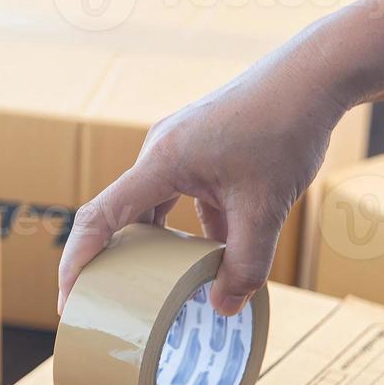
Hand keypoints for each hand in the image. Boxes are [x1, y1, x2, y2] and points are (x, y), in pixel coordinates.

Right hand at [58, 53, 345, 315]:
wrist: (314, 76)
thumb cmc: (285, 129)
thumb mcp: (266, 208)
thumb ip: (246, 264)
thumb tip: (224, 308)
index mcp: (160, 162)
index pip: (99, 218)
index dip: (77, 262)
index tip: (69, 300)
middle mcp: (158, 151)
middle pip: (120, 215)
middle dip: (114, 261)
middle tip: (110, 303)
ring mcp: (177, 147)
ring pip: (153, 208)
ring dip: (158, 246)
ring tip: (163, 286)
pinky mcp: (198, 148)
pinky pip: (179, 196)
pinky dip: (190, 227)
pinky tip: (214, 252)